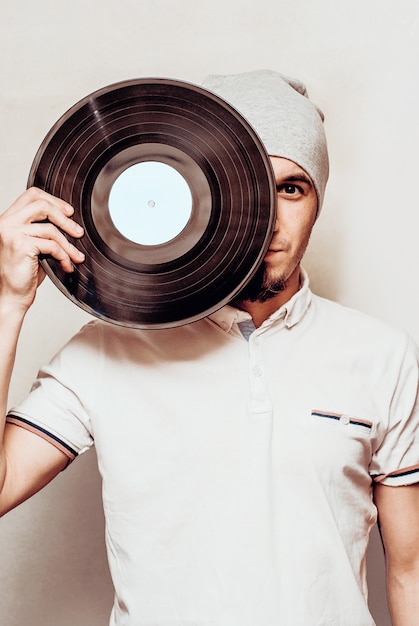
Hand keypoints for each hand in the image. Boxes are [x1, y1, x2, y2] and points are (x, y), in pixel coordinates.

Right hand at [0, 187, 84, 312]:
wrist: (11, 296)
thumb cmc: (22, 275)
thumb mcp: (34, 246)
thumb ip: (43, 231)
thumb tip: (69, 222)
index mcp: (8, 219)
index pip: (31, 195)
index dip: (54, 200)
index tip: (69, 212)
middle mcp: (6, 223)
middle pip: (41, 204)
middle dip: (65, 219)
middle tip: (78, 232)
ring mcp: (11, 232)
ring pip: (50, 228)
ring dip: (68, 245)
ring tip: (76, 257)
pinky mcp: (20, 245)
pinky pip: (52, 245)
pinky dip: (64, 256)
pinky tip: (67, 266)